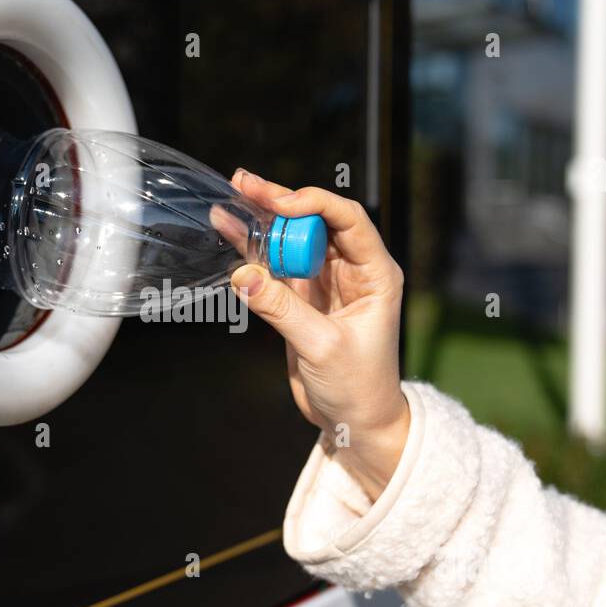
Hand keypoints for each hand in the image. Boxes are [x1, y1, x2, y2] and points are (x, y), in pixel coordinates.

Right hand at [227, 171, 408, 500]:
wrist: (354, 422)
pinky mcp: (301, 299)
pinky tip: (229, 229)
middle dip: (280, 201)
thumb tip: (244, 275)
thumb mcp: (322, 347)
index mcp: (376, 274)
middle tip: (244, 184)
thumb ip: (282, 309)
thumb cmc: (358, 387)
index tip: (281, 203)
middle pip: (315, 221)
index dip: (314, 204)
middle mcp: (352, 270)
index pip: (349, 220)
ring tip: (231, 197)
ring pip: (292, 239)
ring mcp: (325, 282)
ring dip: (262, 220)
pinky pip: (275, 265)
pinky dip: (252, 250)